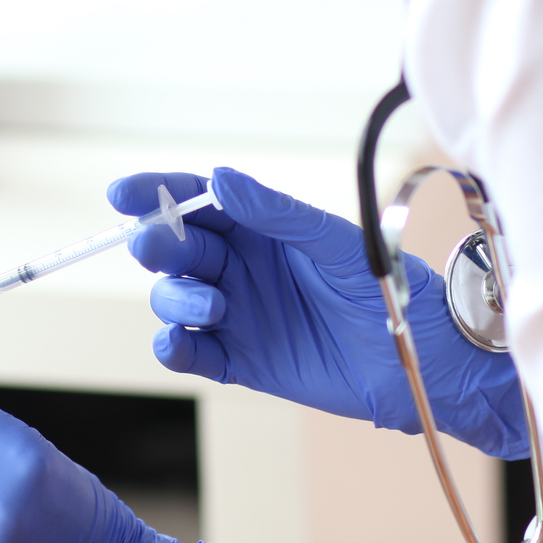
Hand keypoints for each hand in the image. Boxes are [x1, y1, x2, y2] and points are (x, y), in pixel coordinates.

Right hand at [115, 167, 528, 459]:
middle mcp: (240, 266)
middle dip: (156, 245)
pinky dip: (173, 348)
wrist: (419, 362)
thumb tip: (219, 181)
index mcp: (259, 226)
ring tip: (215, 306)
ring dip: (175, 299)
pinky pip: (189, 352)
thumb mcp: (334, 242)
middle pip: (175, 250)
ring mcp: (236, 313)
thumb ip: (275, 213)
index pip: (194, 201)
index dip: (155, 194)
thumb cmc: (387, 288)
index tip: (123, 194)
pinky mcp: (240, 360)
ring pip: (173, 299)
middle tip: (157, 247)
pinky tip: (180, 343)